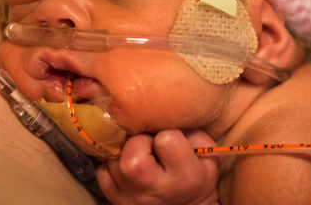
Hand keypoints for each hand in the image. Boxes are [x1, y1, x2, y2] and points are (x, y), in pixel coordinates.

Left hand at [97, 129, 219, 204]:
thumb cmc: (197, 177)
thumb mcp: (208, 155)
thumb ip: (191, 133)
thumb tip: (164, 114)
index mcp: (184, 177)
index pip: (167, 139)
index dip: (168, 131)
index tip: (171, 138)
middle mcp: (154, 190)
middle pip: (131, 156)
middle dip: (139, 140)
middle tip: (148, 142)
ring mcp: (131, 198)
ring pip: (113, 160)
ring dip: (124, 149)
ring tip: (138, 151)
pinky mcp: (115, 200)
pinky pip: (102, 171)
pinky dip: (112, 163)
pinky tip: (127, 163)